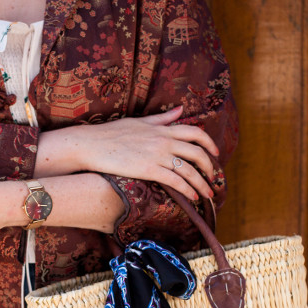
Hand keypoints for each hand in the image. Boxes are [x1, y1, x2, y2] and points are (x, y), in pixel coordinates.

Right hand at [36, 106, 218, 199]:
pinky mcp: (149, 169)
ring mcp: (157, 155)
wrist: (92, 144)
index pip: (195, 133)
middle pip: (198, 153)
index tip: (216, 154)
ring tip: (207, 194)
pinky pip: (175, 181)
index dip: (210, 144)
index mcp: (163, 129)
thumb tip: (180, 110)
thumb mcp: (140, 121)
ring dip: (202, 183)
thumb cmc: (112, 133)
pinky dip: (187, 190)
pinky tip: (192, 198)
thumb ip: (162, 118)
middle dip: (210, 167)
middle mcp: (164, 140)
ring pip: (189, 170)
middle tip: (214, 179)